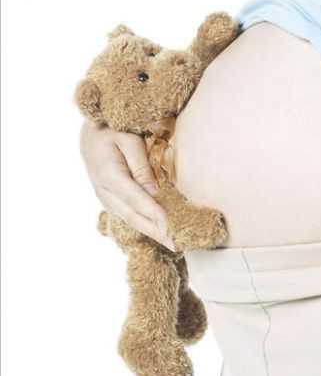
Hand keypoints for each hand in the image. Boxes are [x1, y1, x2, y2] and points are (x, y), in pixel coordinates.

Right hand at [80, 120, 175, 249]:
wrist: (88, 133)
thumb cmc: (112, 129)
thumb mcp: (128, 139)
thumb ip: (140, 165)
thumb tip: (153, 191)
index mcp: (110, 176)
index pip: (136, 200)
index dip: (154, 214)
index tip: (170, 227)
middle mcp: (105, 192)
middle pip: (134, 217)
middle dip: (156, 232)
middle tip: (177, 245)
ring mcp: (106, 198)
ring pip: (131, 220)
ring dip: (152, 233)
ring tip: (172, 244)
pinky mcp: (110, 200)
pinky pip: (129, 216)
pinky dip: (145, 226)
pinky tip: (159, 232)